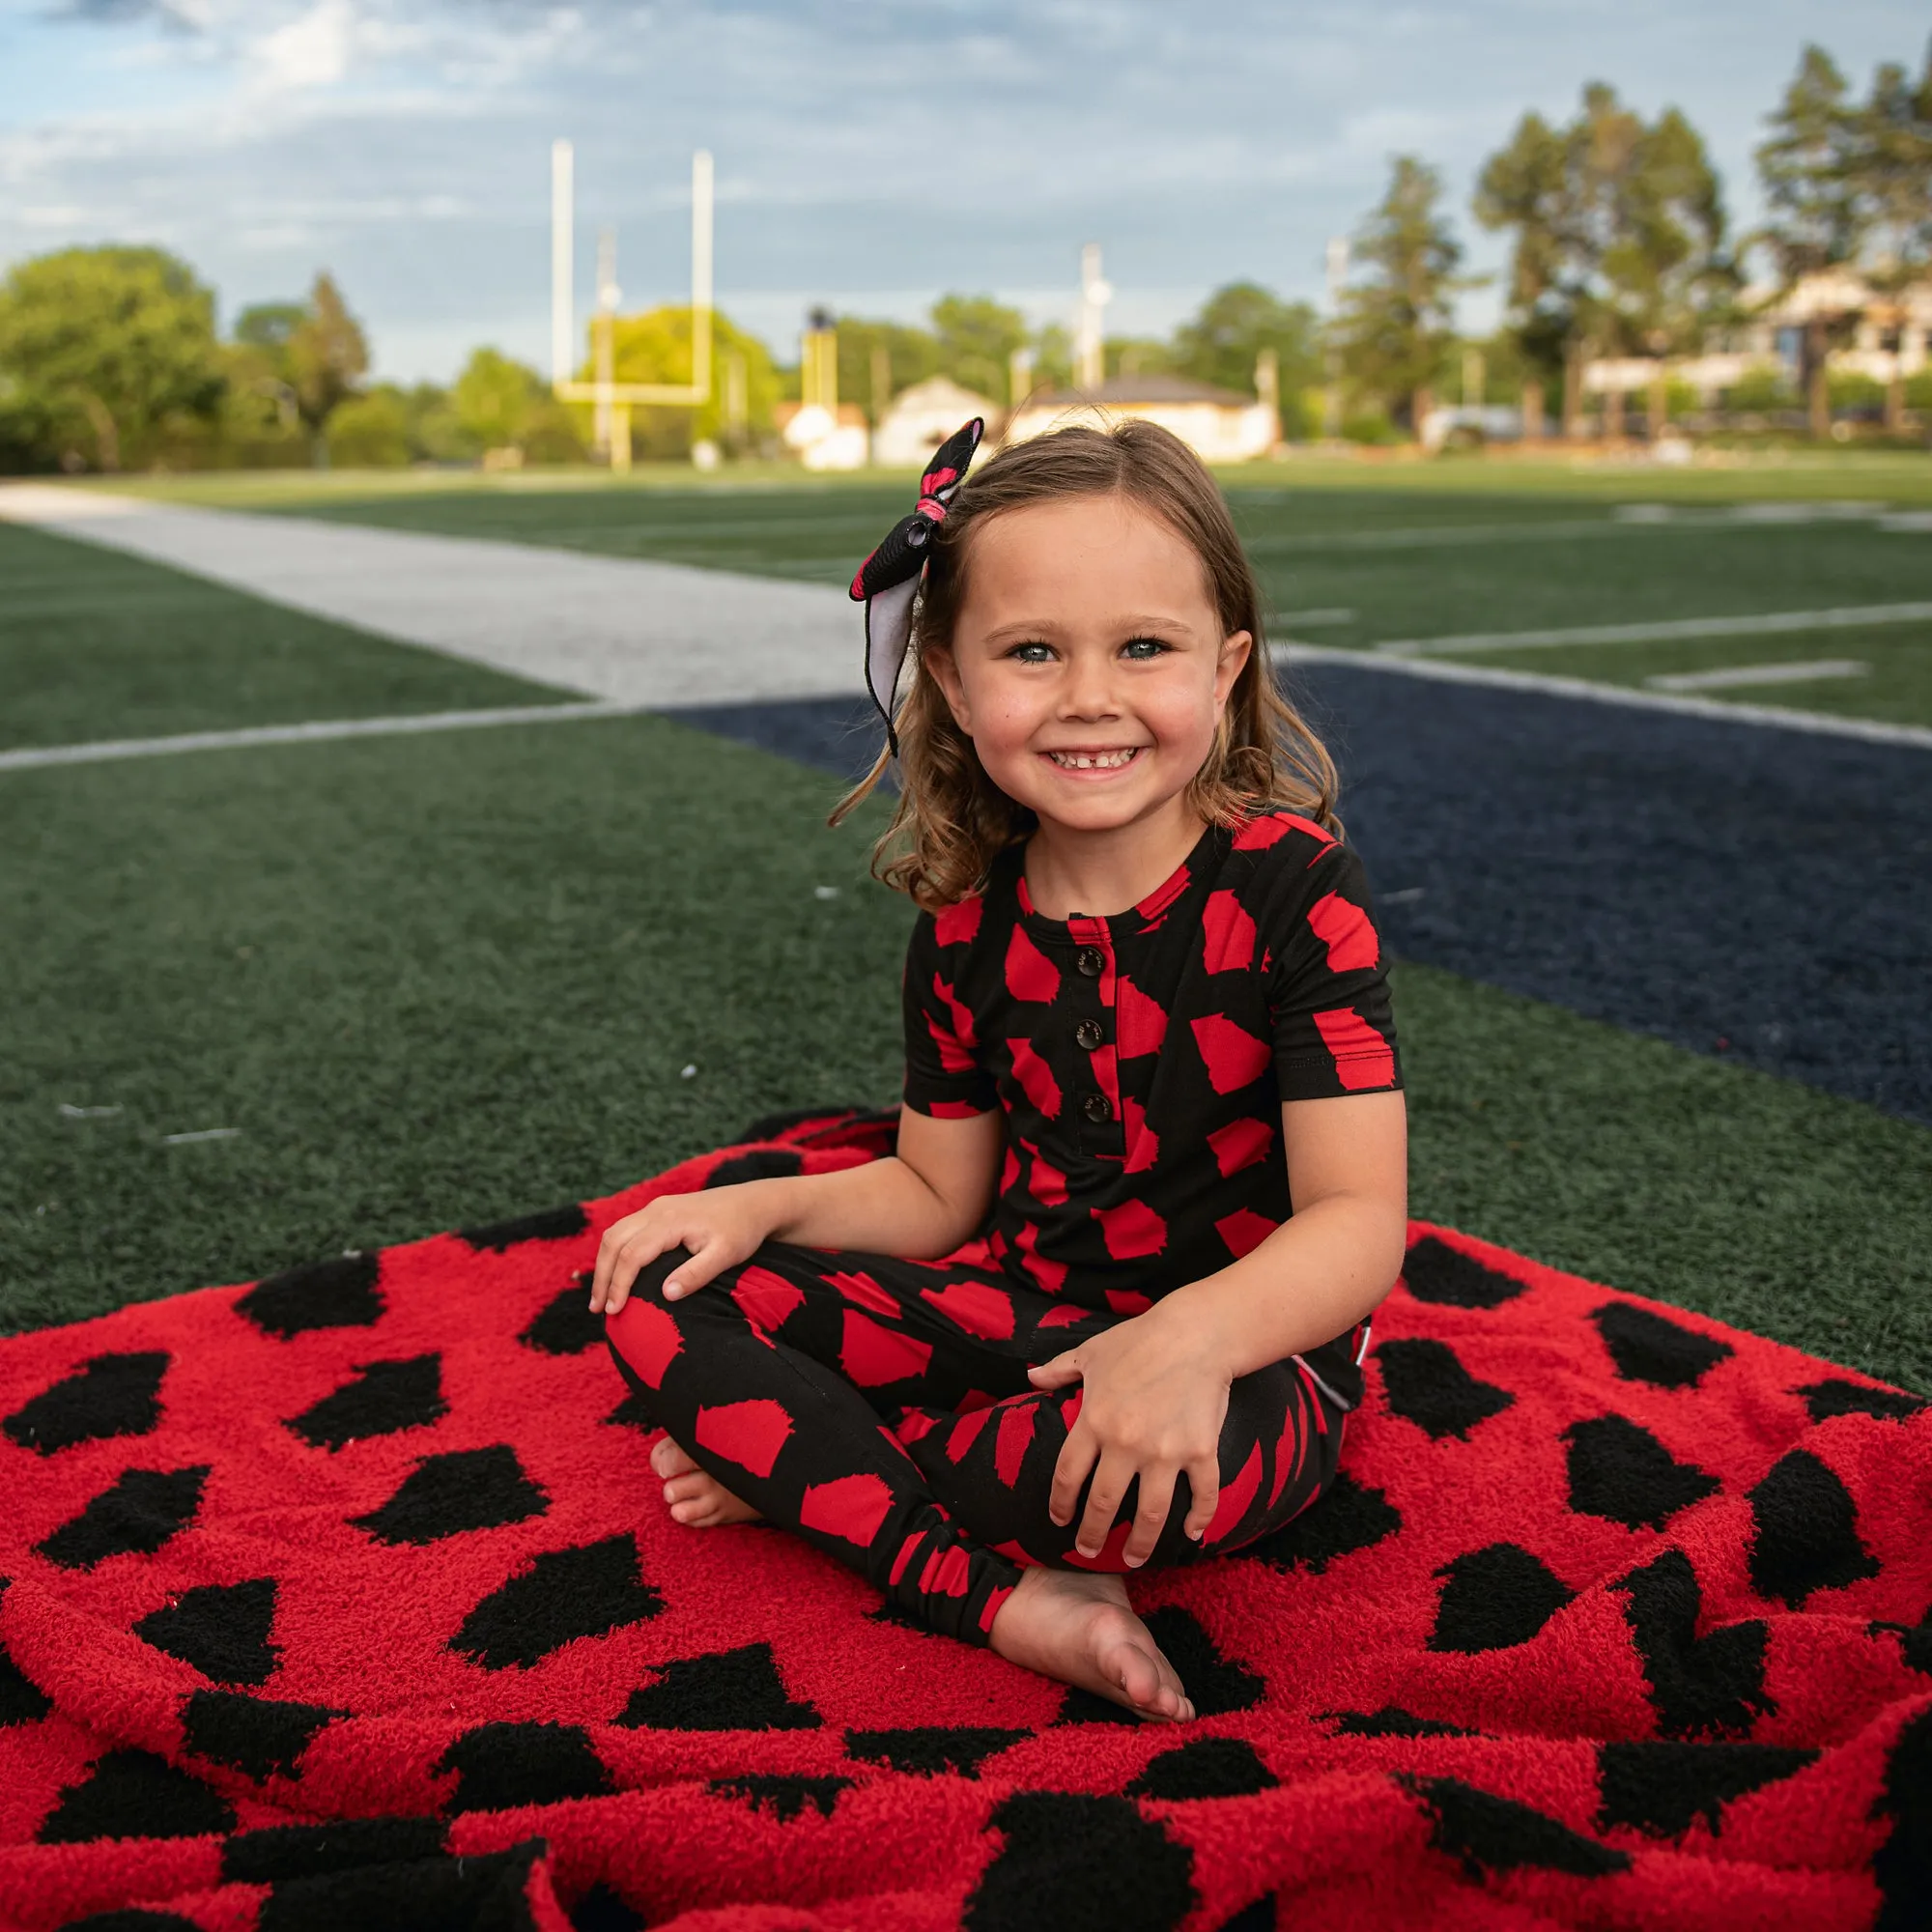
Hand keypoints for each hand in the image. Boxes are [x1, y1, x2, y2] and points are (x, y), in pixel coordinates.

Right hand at [589, 1184, 775, 1315]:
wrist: (754, 1202)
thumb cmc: (742, 1230)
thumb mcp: (726, 1255)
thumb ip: (696, 1274)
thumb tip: (666, 1294)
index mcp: (670, 1221)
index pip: (632, 1254)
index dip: (619, 1284)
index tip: (614, 1312)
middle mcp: (656, 1210)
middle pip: (613, 1241)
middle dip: (602, 1277)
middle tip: (597, 1310)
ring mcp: (655, 1208)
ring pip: (615, 1233)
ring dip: (604, 1264)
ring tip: (601, 1298)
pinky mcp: (659, 1211)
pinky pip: (626, 1230)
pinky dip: (615, 1253)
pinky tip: (616, 1274)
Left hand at [1028, 1308, 1231, 1566]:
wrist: (1195, 1332)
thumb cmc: (1139, 1339)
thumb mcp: (1091, 1353)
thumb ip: (1059, 1370)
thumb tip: (1031, 1377)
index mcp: (1094, 1421)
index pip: (1068, 1475)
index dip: (1061, 1504)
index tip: (1059, 1520)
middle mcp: (1126, 1442)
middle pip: (1104, 1503)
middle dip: (1093, 1533)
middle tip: (1089, 1551)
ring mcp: (1165, 1451)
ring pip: (1150, 1513)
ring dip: (1142, 1543)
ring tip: (1135, 1558)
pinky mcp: (1200, 1450)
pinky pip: (1202, 1494)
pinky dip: (1199, 1518)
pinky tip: (1192, 1534)